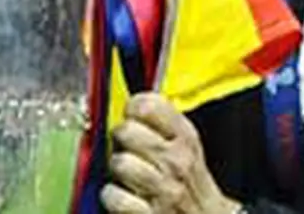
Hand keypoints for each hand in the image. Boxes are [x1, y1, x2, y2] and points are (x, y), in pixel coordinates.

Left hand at [101, 93, 239, 213]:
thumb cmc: (191, 184)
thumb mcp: (188, 146)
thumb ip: (164, 123)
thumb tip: (132, 104)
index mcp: (186, 138)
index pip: (148, 105)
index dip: (132, 110)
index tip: (133, 118)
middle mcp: (176, 161)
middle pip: (126, 131)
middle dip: (120, 140)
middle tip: (128, 149)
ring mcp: (163, 190)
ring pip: (119, 162)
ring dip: (116, 172)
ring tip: (127, 176)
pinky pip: (114, 196)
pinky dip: (113, 198)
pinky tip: (125, 196)